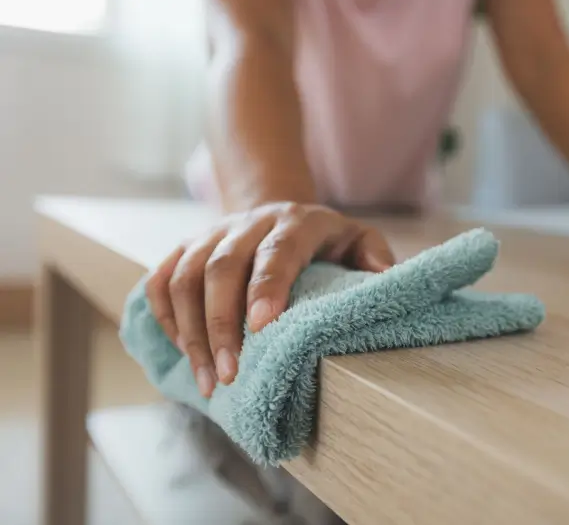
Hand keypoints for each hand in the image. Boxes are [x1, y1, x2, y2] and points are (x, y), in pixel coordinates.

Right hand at [145, 203, 394, 397]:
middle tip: (229, 375)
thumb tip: (384, 277)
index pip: (276, 252)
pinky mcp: (186, 248)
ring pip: (184, 277)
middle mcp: (247, 223)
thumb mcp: (357, 238)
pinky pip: (161, 280)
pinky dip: (164, 318)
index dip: (266, 287)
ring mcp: (211, 234)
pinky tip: (183, 352)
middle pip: (221, 268)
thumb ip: (373, 254)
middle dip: (221, 325)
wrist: (277, 211)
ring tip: (207, 380)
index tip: (261, 328)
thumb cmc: (324, 240)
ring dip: (190, 332)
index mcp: (295, 222)